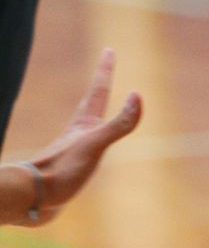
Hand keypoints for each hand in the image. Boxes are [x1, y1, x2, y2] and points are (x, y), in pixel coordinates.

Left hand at [14, 51, 141, 225]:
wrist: (32, 197)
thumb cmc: (62, 170)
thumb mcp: (95, 145)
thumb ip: (118, 123)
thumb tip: (137, 95)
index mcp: (84, 125)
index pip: (98, 91)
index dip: (105, 70)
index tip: (108, 50)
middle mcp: (77, 135)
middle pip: (90, 104)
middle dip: (100, 88)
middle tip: (104, 73)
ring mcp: (72, 152)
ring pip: (86, 128)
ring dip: (93, 116)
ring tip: (96, 111)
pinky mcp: (69, 171)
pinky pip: (83, 151)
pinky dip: (90, 146)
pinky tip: (86, 153)